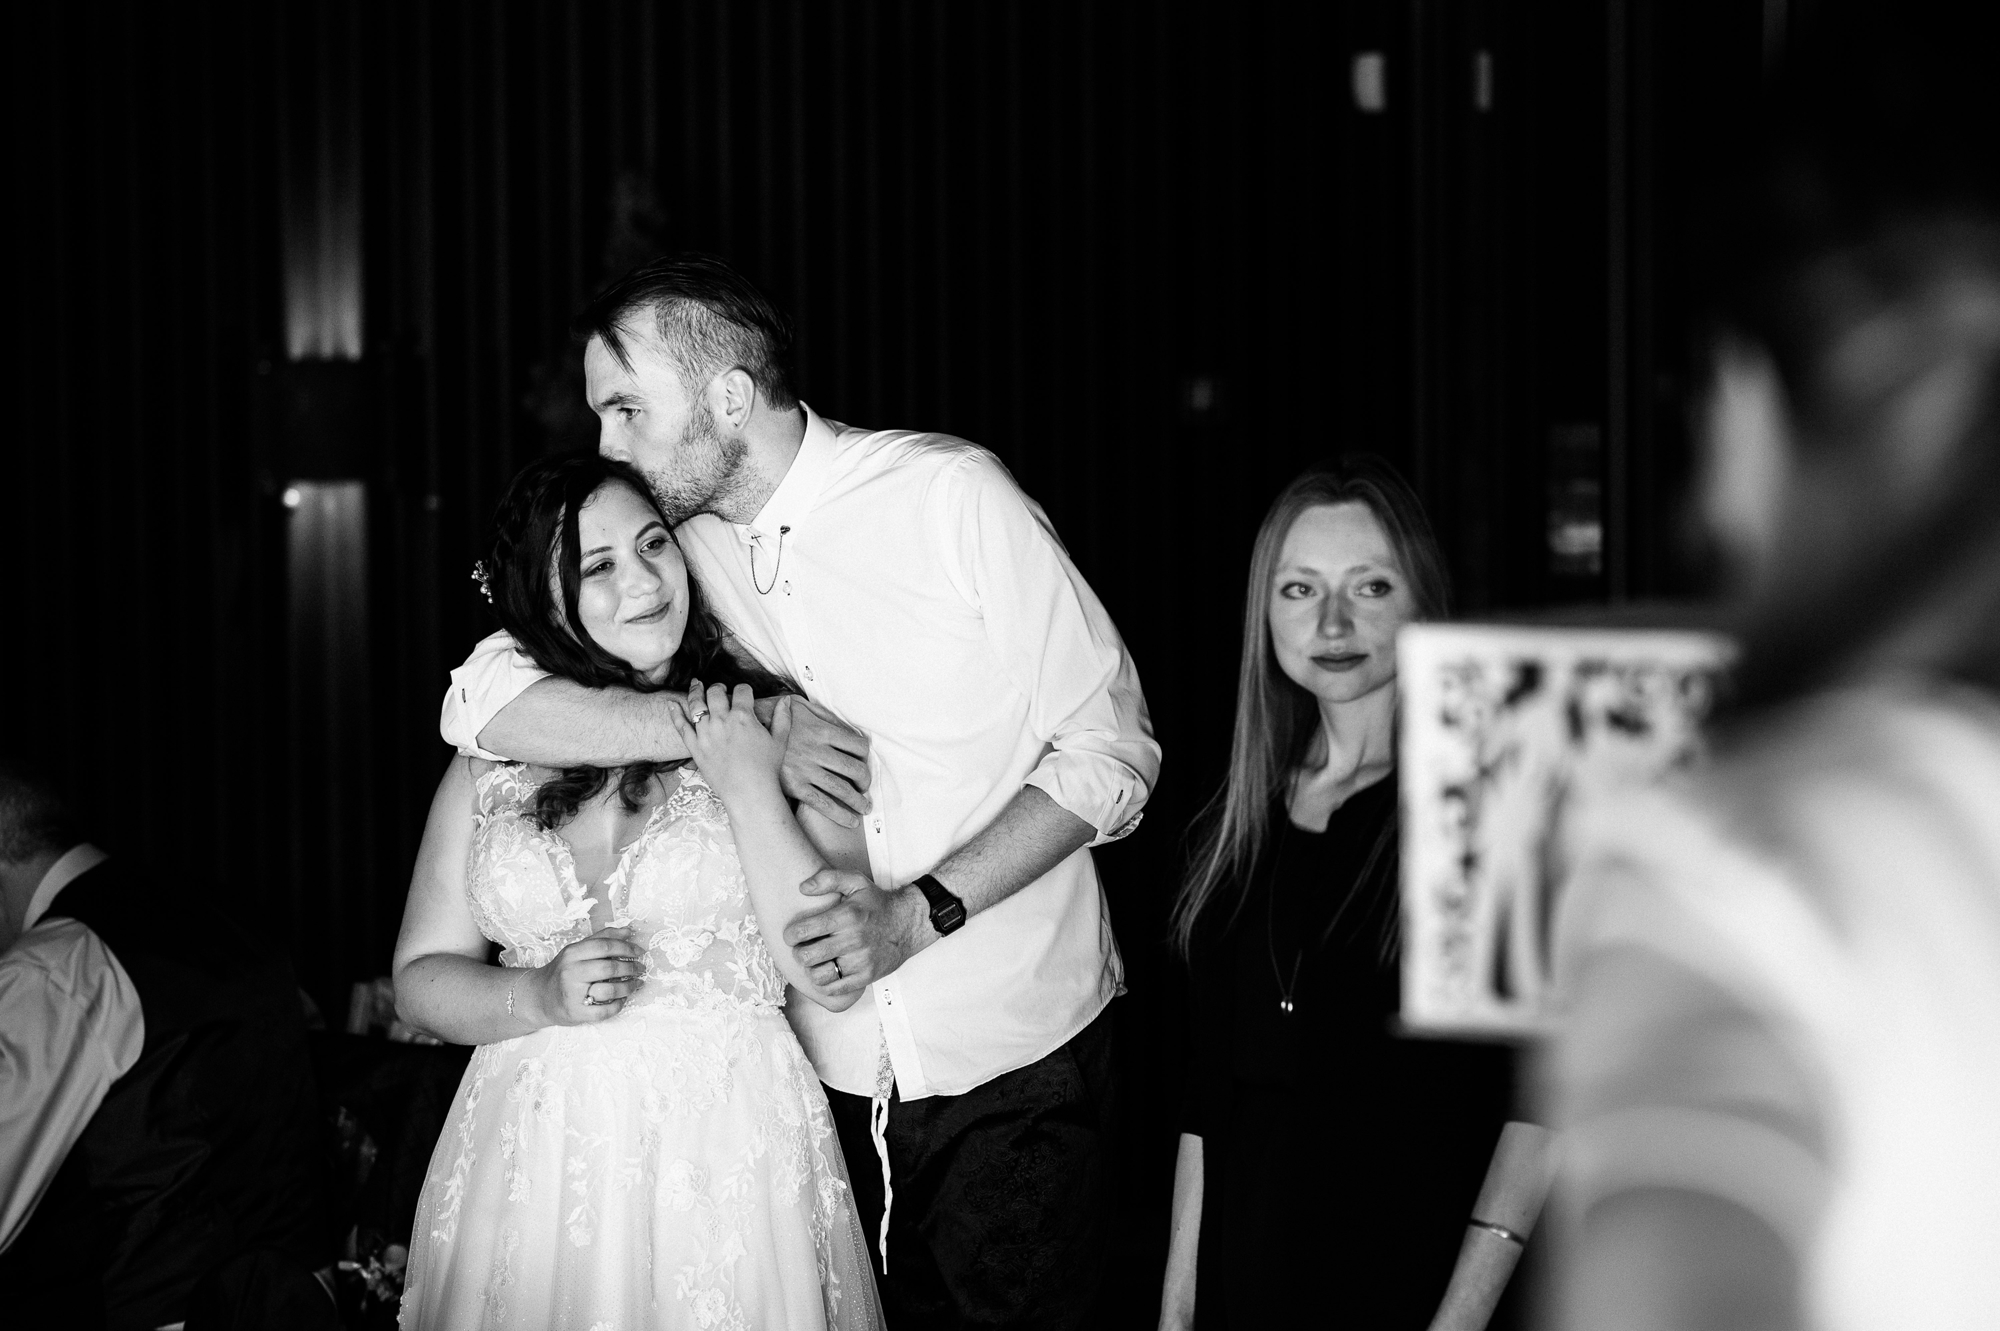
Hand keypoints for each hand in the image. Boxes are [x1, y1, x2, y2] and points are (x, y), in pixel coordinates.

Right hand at [528, 926, 641, 1025]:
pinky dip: (618, 1005)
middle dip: (631, 968)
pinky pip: (604, 1011)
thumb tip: (629, 930)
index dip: (627, 948)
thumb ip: (602, 938)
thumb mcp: (577, 950)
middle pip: (610, 968)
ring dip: (629, 987)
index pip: (605, 946)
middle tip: (641, 969)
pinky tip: (622, 999)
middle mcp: (571, 972)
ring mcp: (573, 994)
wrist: (539, 997)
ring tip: (636, 984)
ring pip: (610, 990)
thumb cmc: (563, 971)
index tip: (640, 952)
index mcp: (572, 953)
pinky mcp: (576, 1013)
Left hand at [672, 680, 786, 802]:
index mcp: (743, 716)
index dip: (745, 689)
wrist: (749, 792)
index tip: (745, 693)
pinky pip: (681, 726)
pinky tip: (672, 704)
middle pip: (716, 692)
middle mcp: (722, 720)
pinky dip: (675, 713)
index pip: (742, 690)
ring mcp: (705, 733)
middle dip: (719, 687)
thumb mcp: (780, 740)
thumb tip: (786, 699)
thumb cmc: (766, 768)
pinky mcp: (695, 747)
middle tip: (720, 689)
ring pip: (696, 704)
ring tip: (696, 685)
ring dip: (696, 691)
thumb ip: (783, 717)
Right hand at [777, 696, 872, 827]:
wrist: (743, 735)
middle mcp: (817, 751)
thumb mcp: (799, 705)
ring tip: (864, 807)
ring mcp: (806, 770)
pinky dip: (840, 814)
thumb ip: (824, 715)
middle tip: (865, 788)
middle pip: (854, 769)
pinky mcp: (794, 786)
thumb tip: (845, 726)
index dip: (866, 757)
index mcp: (821, 730)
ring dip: (857, 801)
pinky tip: (850, 821)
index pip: (858, 746)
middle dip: (865, 782)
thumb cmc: (772, 717)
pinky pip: (822, 804)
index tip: (864, 763)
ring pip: (842, 789)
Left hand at [782, 868, 931, 994]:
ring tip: (815, 960)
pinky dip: (824, 983)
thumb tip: (804, 887)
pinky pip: (834, 989)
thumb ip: (828, 879)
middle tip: (803, 947)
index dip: (790, 934)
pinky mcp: (866, 976)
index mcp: (847, 916)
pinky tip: (826, 972)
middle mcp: (853, 940)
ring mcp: (860, 961)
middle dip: (798, 952)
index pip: (804, 931)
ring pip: (818, 976)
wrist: (908, 923)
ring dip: (811, 969)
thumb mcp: (856, 882)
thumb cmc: (877, 904)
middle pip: (807, 956)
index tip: (792, 935)